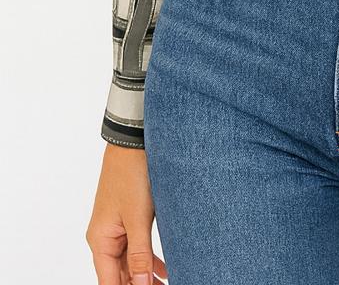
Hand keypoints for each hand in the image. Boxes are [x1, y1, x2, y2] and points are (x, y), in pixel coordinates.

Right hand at [86, 143, 168, 282]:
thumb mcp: (137, 219)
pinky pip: (136, 247)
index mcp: (100, 240)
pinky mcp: (128, 217)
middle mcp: (104, 237)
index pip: (109, 282)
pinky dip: (148, 260)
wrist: (133, 141)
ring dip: (144, 276)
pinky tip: (164, 270)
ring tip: (165, 284)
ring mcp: (116, 227)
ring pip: (129, 262)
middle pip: (118, 275)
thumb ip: (139, 256)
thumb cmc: (131, 174)